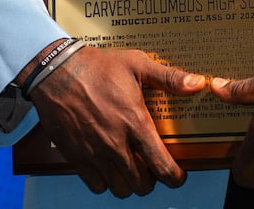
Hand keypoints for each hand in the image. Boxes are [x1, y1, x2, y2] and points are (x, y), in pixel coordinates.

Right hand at [29, 45, 205, 197]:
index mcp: (134, 122)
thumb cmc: (96, 66)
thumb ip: (168, 77)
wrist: (55, 70)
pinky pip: (96, 186)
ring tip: (130, 168)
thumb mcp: (136, 64)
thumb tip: (197, 84)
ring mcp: (94, 152)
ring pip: (120, 189)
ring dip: (129, 183)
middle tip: (151, 167)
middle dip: (151, 180)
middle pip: (142, 184)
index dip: (175, 177)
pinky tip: (108, 166)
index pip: (162, 166)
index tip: (177, 175)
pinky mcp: (76, 156)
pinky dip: (105, 181)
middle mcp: (115, 143)